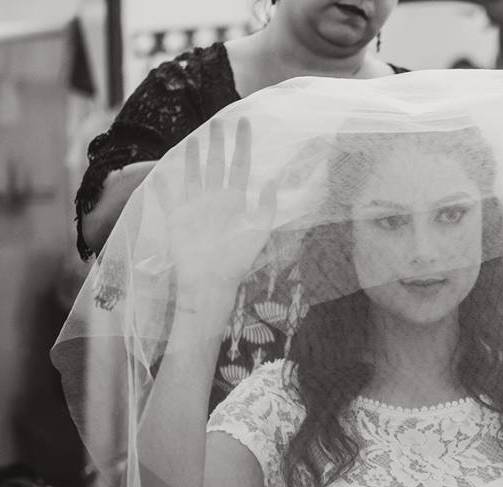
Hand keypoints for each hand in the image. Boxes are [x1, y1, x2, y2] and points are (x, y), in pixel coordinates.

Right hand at [153, 117, 276, 298]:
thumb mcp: (258, 232)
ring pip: (193, 174)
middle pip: (217, 164)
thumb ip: (266, 208)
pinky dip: (163, 186)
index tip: (244, 124)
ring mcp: (195, 207)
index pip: (241, 166)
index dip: (242, 145)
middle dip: (218, 143)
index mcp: (236, 201)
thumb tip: (273, 181)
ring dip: (193, 157)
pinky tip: (160, 173)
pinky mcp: (176, 218)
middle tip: (219, 121)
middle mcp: (215, 200)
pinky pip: (168, 197)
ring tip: (194, 139)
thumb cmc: (237, 260)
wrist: (211, 280)